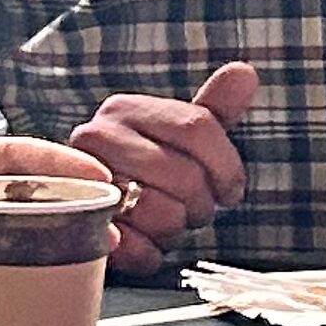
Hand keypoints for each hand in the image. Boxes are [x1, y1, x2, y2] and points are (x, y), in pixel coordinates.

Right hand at [71, 64, 258, 274]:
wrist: (83, 210)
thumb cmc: (142, 170)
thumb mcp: (178, 136)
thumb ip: (212, 108)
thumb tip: (245, 72)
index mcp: (124, 109)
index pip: (198, 127)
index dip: (227, 166)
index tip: (230, 191)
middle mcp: (97, 137)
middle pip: (185, 176)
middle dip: (202, 204)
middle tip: (193, 209)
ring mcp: (83, 183)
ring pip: (163, 214)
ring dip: (175, 229)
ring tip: (164, 222)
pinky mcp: (80, 231)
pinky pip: (137, 249)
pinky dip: (151, 253)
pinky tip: (145, 242)